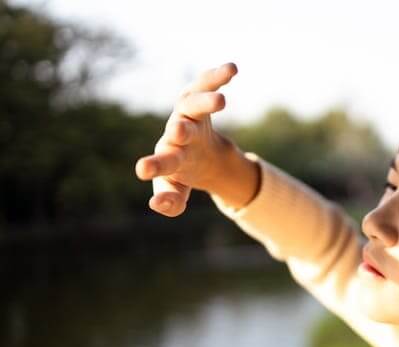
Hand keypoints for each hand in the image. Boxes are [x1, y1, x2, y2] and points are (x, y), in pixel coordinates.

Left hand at [135, 63, 238, 216]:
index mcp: (170, 157)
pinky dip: (217, 76)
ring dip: (206, 101)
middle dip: (180, 130)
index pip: (162, 163)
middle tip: (178, 131)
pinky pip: (207, 83)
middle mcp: (176, 132)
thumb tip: (158, 204)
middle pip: (178, 130)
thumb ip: (171, 203)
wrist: (196, 150)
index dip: (155, 166)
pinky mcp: (200, 97)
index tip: (143, 170)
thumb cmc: (183, 171)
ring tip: (221, 101)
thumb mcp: (178, 190)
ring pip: (194, 104)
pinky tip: (232, 68)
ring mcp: (188, 113)